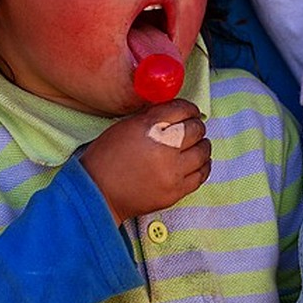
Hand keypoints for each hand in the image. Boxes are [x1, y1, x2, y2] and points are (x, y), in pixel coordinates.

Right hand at [80, 99, 210, 223]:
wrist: (98, 193)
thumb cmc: (107, 158)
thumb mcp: (125, 126)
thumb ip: (152, 117)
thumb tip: (176, 112)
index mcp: (149, 127)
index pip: (182, 109)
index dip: (189, 108)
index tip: (190, 111)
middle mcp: (165, 148)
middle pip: (196, 129)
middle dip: (196, 126)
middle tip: (192, 128)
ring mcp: (173, 172)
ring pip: (203, 152)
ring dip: (202, 145)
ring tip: (197, 145)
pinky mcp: (176, 191)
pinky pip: (201, 174)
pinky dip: (203, 165)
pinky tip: (197, 162)